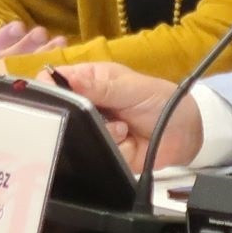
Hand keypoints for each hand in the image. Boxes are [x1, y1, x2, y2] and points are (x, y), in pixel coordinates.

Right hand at [53, 62, 201, 172]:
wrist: (183, 134)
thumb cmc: (159, 100)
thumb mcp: (131, 87)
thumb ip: (100, 86)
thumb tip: (66, 79)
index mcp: (88, 81)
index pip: (54, 81)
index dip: (48, 88)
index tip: (54, 97)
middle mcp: (85, 106)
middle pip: (59, 112)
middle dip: (76, 117)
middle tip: (100, 116)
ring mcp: (91, 131)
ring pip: (74, 135)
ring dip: (102, 132)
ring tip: (123, 127)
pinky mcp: (100, 153)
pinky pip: (93, 154)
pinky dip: (111, 148)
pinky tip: (127, 141)